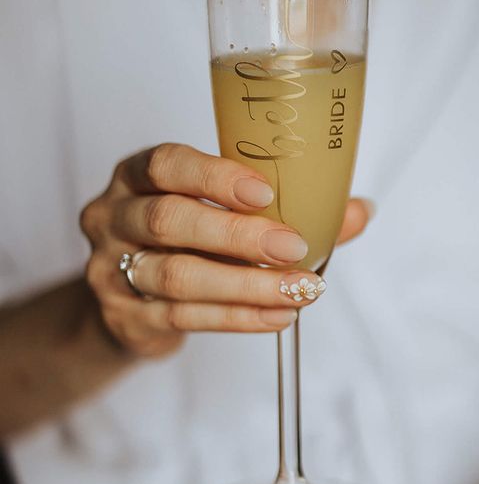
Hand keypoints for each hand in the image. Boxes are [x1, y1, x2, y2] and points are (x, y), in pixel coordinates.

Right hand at [80, 143, 369, 357]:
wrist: (133, 297)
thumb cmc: (189, 238)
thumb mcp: (223, 211)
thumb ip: (288, 207)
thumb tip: (360, 210)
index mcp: (139, 175)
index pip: (166, 164)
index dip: (213, 177)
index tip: (265, 193)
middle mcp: (116, 216)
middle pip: (169, 221)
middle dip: (238, 236)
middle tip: (294, 248)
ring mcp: (112, 269)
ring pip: (177, 277)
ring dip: (247, 285)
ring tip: (299, 289)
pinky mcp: (127, 316)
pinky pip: (186, 318)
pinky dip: (239, 318)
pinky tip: (278, 315)